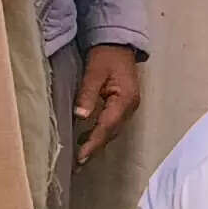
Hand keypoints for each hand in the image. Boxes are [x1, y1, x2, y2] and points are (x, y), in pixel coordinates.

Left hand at [72, 43, 141, 160]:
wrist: (118, 44)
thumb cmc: (106, 56)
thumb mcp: (95, 72)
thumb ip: (88, 93)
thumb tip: (80, 116)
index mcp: (125, 100)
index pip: (108, 126)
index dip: (93, 143)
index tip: (80, 157)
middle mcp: (130, 107)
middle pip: (111, 133)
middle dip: (95, 149)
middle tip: (77, 165)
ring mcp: (128, 108)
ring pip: (112, 131)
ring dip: (97, 144)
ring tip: (80, 158)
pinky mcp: (123, 106)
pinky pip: (111, 125)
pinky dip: (100, 134)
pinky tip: (87, 139)